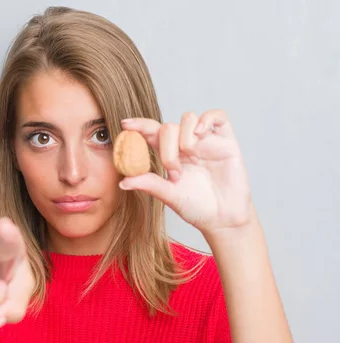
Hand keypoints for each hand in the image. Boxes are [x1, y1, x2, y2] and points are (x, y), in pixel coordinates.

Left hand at [119, 110, 255, 235]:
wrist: (222, 219)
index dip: (139, 125)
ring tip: (190, 158)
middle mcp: (186, 144)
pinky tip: (200, 132)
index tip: (125, 124)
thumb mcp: (169, 195)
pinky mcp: (226, 141)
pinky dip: (206, 119)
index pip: (152, 133)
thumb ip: (149, 184)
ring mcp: (206, 141)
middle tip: (173, 172)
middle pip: (168, 127)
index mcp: (170, 154)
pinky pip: (217, 116)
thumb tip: (122, 182)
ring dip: (184, 136)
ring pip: (188, 118)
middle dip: (167, 148)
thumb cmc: (196, 207)